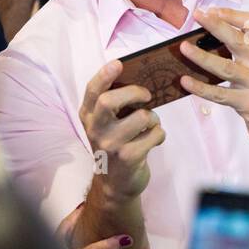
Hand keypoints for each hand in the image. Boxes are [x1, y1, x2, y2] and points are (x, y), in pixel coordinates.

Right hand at [80, 60, 164, 198]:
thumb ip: (114, 103)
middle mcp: (96, 129)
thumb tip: (138, 76)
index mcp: (88, 116)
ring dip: (153, 117)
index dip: (104, 75)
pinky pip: (155, 134)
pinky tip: (154, 139)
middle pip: (109, 101)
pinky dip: (160, 134)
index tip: (118, 64)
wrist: (116, 185)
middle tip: (147, 95)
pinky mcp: (129, 158)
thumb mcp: (106, 124)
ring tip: (151, 123)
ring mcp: (111, 145)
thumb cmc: (116, 144)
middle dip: (134, 92)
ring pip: (141, 117)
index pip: (92, 91)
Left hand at [178, 7, 248, 151]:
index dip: (230, 14)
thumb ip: (247, 52)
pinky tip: (185, 82)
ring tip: (184, 48)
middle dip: (216, 26)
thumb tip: (209, 37)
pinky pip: (220, 94)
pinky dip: (201, 88)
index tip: (210, 10)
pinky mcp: (248, 104)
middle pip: (239, 40)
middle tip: (197, 16)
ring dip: (202, 57)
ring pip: (226, 67)